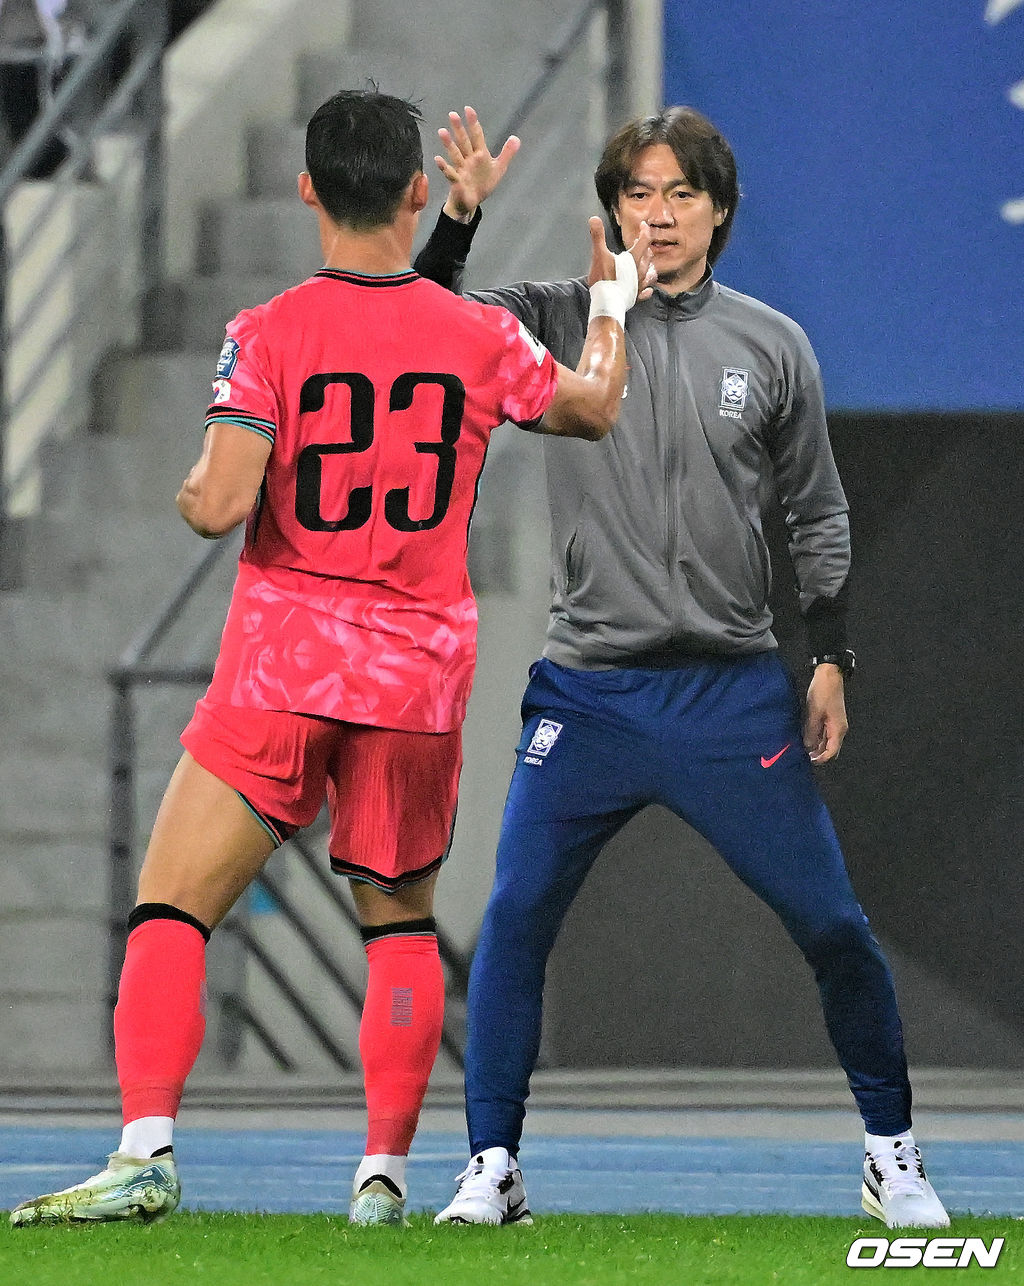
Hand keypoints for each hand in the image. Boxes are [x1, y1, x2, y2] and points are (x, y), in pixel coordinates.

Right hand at [435, 105, 519, 221]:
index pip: (476, 136)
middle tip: (452, 114)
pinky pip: (450, 173)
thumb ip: (507, 153)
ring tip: (442, 131)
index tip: (468, 109)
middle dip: (459, 129)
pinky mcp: (457, 182)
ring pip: (455, 154)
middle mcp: (469, 159)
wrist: (472, 202)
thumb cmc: (483, 183)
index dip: (473, 123)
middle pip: (463, 142)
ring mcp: (461, 170)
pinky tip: (438, 159)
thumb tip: (516, 138)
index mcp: (479, 154)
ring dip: (449, 144)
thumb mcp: (498, 168)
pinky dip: (444, 167)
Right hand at [586, 218, 655, 300]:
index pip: (644, 240)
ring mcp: (639, 285)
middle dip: (645, 247)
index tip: (643, 225)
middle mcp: (640, 271)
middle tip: (639, 243)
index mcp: (633, 259)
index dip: (644, 230)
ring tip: (646, 264)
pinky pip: (646, 293)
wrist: (607, 302)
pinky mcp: (636, 297)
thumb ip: (598, 237)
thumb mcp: (599, 255)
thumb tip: (594, 219)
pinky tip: (648, 289)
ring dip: (649, 267)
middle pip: (648, 256)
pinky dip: (647, 289)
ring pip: (650, 274)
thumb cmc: (604, 278)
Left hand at [803, 664, 848, 763]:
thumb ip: (811, 732)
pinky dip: (816, 738)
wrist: (829, 675)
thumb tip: (808, 747)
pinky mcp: (829, 718)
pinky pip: (824, 733)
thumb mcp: (814, 713)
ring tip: (802, 749)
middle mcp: (838, 729)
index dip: (821, 759)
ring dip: (816, 746)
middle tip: (803, 757)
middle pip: (830, 748)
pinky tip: (806, 738)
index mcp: (838, 729)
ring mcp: (834, 724)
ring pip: (827, 741)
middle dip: (819, 754)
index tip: (809, 761)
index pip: (832, 751)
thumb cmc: (822, 693)